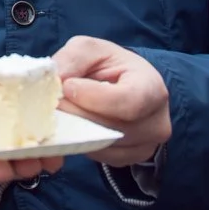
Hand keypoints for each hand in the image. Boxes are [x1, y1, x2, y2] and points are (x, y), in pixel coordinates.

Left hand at [54, 36, 171, 167]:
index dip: (93, 97)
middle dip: (76, 114)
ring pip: (103, 146)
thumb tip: (55, 80)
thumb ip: (73, 59)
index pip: (128, 101)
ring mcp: (146, 146)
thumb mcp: (90, 49)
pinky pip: (100, 157)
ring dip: (75, 130)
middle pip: (111, 127)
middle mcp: (156, 122)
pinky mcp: (130, 159)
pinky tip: (74, 126)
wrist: (123, 85)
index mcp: (152, 88)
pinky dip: (82, 143)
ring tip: (61, 112)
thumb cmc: (109, 65)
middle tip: (52, 102)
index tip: (67, 86)